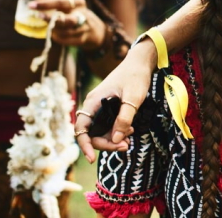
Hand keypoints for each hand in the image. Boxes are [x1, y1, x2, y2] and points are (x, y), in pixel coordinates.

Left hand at [16, 0, 103, 49]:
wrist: (94, 33)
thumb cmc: (72, 15)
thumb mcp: (63, 4)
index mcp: (76, 0)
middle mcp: (80, 11)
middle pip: (62, 5)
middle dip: (46, 5)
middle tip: (31, 6)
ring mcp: (82, 25)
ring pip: (63, 24)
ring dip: (52, 25)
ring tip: (46, 26)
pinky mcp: (81, 38)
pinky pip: (64, 38)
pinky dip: (57, 37)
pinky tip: (55, 35)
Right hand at [74, 39, 155, 162]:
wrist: (141, 63)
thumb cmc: (136, 77)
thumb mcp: (133, 98)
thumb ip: (124, 119)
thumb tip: (115, 139)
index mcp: (93, 102)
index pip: (81, 129)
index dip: (84, 145)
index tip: (92, 159)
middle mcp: (93, 106)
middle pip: (91, 134)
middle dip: (106, 143)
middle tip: (126, 146)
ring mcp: (100, 108)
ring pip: (101, 131)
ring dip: (113, 139)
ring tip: (130, 138)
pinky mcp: (108, 108)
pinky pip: (108, 125)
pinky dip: (117, 131)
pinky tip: (129, 131)